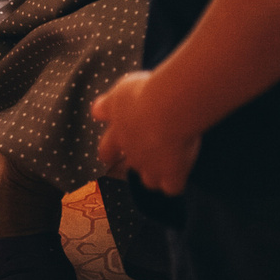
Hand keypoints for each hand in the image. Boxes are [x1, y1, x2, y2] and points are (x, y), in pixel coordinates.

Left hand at [91, 69, 201, 195]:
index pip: (107, 149)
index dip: (110, 152)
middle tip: (151, 154)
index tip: (111, 155)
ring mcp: (150, 166)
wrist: (167, 108)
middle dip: (139, 161)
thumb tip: (96, 112)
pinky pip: (172, 188)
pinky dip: (176, 183)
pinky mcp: (171, 174)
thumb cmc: (145, 93)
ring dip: (157, 175)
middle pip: (131, 165)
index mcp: (118, 133)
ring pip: (149, 180)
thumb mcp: (120, 91)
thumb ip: (108, 104)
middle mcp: (131, 152)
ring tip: (169, 165)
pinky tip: (183, 174)